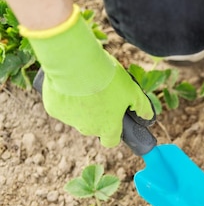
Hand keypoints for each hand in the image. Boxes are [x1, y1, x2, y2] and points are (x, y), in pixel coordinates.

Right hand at [20, 5, 153, 146]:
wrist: (76, 64)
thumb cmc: (108, 79)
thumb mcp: (132, 91)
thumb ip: (142, 106)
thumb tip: (148, 117)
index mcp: (108, 127)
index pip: (111, 141)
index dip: (114, 132)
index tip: (115, 119)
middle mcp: (88, 128)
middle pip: (94, 127)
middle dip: (98, 114)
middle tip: (101, 94)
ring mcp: (69, 120)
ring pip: (76, 116)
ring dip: (81, 105)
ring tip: (85, 84)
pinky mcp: (53, 108)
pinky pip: (61, 105)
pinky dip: (65, 96)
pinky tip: (69, 82)